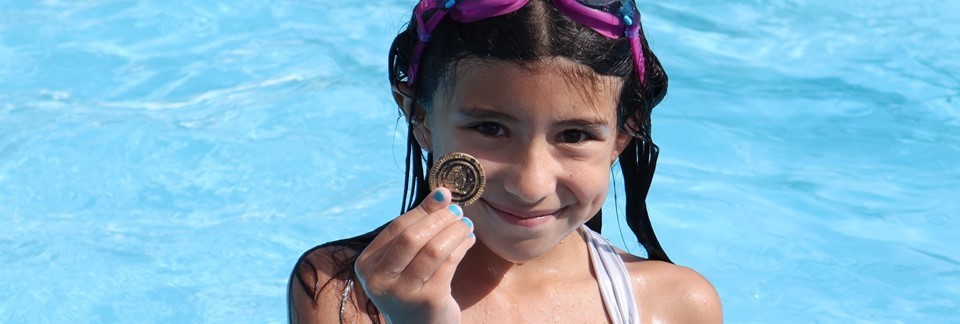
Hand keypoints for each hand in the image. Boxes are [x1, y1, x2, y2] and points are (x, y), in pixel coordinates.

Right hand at [354, 188, 475, 323]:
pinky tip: (468, 241)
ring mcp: (403, 293)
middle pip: (413, 237)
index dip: (423, 209)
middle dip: (440, 219)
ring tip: (466, 225)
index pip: (397, 228)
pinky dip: (462, 247)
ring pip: (433, 250)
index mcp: (367, 265)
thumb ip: (418, 227)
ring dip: (455, 232)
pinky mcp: (428, 300)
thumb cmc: (412, 287)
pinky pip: (449, 264)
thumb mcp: (405, 259)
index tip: (444, 195)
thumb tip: (442, 193)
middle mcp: (380, 280)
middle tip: (458, 211)